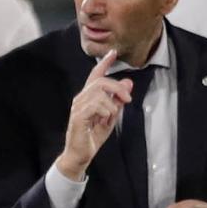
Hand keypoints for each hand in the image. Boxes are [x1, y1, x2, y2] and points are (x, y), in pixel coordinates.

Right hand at [56, 50, 132, 179]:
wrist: (81, 155)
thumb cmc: (92, 137)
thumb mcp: (111, 116)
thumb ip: (119, 100)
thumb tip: (128, 84)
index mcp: (88, 97)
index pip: (95, 76)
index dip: (105, 63)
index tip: (113, 53)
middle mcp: (80, 99)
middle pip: (101, 82)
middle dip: (118, 87)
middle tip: (128, 99)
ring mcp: (78, 107)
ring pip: (99, 93)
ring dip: (112, 104)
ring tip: (111, 116)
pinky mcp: (78, 116)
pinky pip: (96, 106)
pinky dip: (105, 111)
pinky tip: (104, 119)